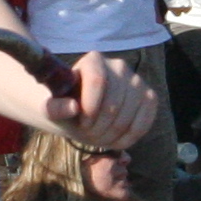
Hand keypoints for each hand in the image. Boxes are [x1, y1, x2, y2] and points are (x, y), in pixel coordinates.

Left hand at [41, 51, 155, 153]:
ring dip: (113, 135)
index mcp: (93, 61)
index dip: (90, 108)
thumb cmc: (64, 108)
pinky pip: (145, 120)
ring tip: (100, 137)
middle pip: (114, 102)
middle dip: (100, 127)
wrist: (80, 114)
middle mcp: (118, 65)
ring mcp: (136, 81)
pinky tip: (117, 140)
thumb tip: (73, 107)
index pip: (98, 81)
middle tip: (88, 134)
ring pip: (129, 114)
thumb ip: (55, 108)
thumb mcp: (51, 109)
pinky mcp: (149, 97)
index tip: (82, 123)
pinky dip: (130, 136)